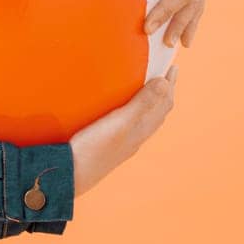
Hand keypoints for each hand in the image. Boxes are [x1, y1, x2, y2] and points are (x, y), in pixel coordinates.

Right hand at [69, 66, 177, 195]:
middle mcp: (136, 137)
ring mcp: (122, 142)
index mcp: (141, 129)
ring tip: (148, 89)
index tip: (173, 67)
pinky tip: (122, 112)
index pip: (163, 104)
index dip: (170, 85)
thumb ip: (142, 104)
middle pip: (157, 112)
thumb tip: (164, 82)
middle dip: (163, 92)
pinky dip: (135, 111)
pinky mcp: (109, 144)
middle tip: (164, 75)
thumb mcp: (120, 122)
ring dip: (151, 102)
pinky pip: (131, 125)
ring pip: (145, 120)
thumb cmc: (94, 149)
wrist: (70, 175)